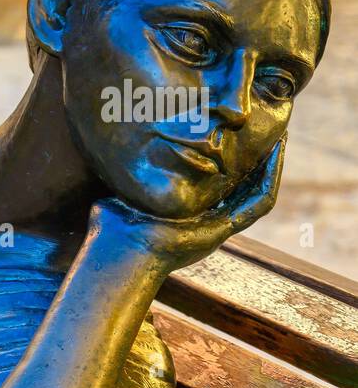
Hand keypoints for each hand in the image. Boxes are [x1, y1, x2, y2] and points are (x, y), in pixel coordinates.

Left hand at [91, 139, 284, 272]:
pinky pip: (257, 203)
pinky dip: (269, 179)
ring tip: (278, 141)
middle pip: (241, 188)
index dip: (230, 164)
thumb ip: (124, 181)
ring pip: (256, 195)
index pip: (217, 186)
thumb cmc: (110, 228)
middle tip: (267, 136)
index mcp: (184, 215)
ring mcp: (215, 229)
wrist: (116, 251)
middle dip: (256, 163)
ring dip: (270, 168)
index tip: (236, 138)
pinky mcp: (222, 231)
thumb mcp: (120, 196)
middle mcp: (203, 223)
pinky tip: (274, 155)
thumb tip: (111, 157)